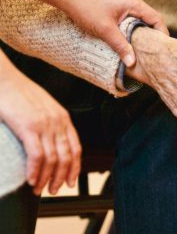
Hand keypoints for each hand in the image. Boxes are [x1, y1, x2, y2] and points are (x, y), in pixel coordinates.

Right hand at [0, 52, 81, 194]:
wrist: (6, 80)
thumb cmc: (21, 93)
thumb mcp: (44, 108)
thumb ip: (51, 123)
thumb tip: (50, 143)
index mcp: (63, 118)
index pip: (76, 148)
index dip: (75, 167)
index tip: (70, 181)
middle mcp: (58, 122)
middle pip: (66, 157)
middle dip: (62, 177)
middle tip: (54, 190)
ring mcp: (45, 124)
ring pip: (53, 159)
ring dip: (47, 178)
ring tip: (40, 189)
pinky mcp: (29, 127)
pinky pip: (37, 155)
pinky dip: (35, 171)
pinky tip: (31, 180)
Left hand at [63, 0, 168, 66]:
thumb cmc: (86, 8)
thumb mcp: (105, 30)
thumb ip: (120, 46)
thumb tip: (132, 62)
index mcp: (133, 2)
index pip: (156, 18)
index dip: (162, 33)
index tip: (163, 47)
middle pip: (150, 17)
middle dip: (153, 33)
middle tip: (154, 49)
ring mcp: (124, 0)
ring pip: (140, 17)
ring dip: (142, 30)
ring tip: (143, 46)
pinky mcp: (117, 3)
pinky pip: (132, 16)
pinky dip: (134, 27)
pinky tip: (129, 37)